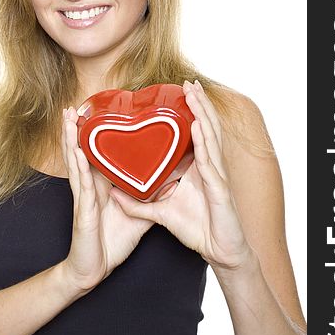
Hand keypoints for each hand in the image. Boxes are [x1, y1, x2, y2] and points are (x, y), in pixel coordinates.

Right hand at [62, 106, 153, 290]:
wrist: (95, 270)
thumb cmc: (112, 242)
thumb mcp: (137, 216)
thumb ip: (149, 199)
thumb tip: (169, 183)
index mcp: (101, 186)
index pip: (97, 154)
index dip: (94, 135)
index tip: (94, 113)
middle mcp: (89, 186)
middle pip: (81, 151)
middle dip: (77, 129)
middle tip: (73, 106)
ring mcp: (84, 197)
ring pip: (75, 161)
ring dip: (70, 138)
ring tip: (68, 117)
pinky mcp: (83, 210)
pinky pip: (81, 184)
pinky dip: (78, 165)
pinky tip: (76, 150)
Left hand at [110, 80, 251, 271]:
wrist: (220, 253)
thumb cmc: (199, 230)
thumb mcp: (162, 214)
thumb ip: (139, 204)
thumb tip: (114, 194)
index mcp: (199, 169)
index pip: (197, 133)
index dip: (192, 111)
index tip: (181, 92)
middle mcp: (210, 167)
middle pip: (205, 128)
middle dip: (198, 103)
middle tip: (187, 82)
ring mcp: (217, 176)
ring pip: (210, 137)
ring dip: (202, 113)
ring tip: (193, 93)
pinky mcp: (219, 190)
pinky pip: (209, 162)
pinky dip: (203, 142)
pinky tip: (196, 126)